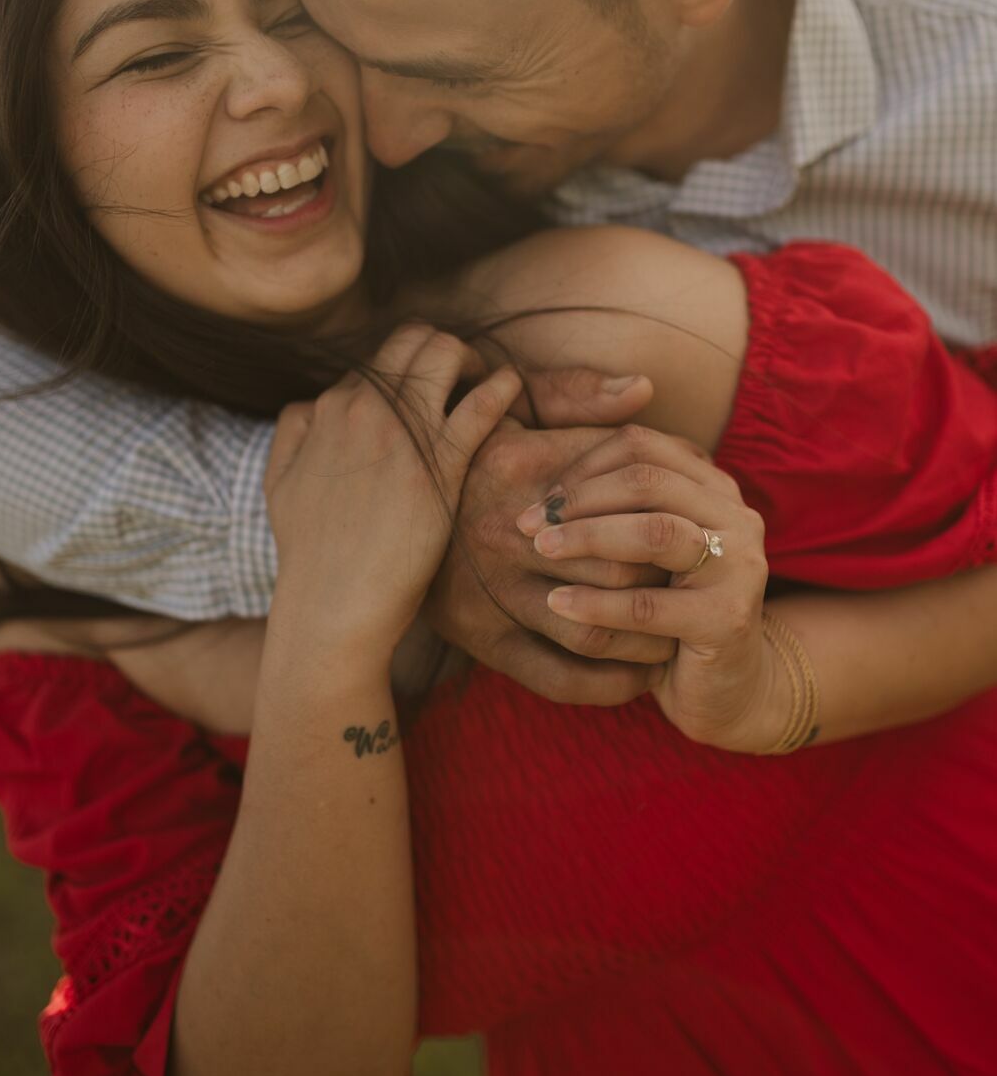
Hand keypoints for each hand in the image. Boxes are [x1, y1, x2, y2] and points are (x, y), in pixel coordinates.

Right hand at [265, 324, 522, 662]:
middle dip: (445, 348)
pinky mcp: (440, 463)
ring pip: (446, 352)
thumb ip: (293, 433)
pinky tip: (512, 390)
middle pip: (415, 338)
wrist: (332, 604)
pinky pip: (482, 402)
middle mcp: (365, 407)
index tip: (432, 390)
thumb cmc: (310, 554)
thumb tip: (313, 406)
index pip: (381, 357)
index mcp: (330, 408)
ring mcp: (403, 431)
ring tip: (489, 381)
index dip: (411, 367)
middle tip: (465, 375)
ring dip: (473, 358)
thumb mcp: (278, 482)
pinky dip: (503, 386)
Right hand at [424, 418, 675, 705]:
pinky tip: (638, 676)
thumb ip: (576, 394)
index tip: (696, 523)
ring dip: (646, 639)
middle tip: (701, 587)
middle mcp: (503, 535)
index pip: (622, 502)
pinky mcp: (478, 638)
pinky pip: (556, 677)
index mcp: (519, 471)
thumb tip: (644, 390)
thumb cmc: (466, 449)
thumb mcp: (509, 408)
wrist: (375, 509)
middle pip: (617, 571)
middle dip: (667, 584)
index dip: (669, 518)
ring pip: (592, 629)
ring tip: (679, 632)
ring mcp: (488, 593)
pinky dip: (607, 685)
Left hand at [516, 424, 777, 747]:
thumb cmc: (668, 607)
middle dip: (579, 499)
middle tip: (527, 523)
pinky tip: (557, 603)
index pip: (641, 447)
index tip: (540, 498)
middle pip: (648, 480)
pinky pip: (649, 605)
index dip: (582, 465)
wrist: (726, 687)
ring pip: (655, 532)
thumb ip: (612, 502)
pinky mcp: (727, 620)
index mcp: (712, 486)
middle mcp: (735, 516)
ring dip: (587, 537)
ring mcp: (738, 566)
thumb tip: (540, 463)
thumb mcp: (643, 548)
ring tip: (540, 550)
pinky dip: (596, 603)